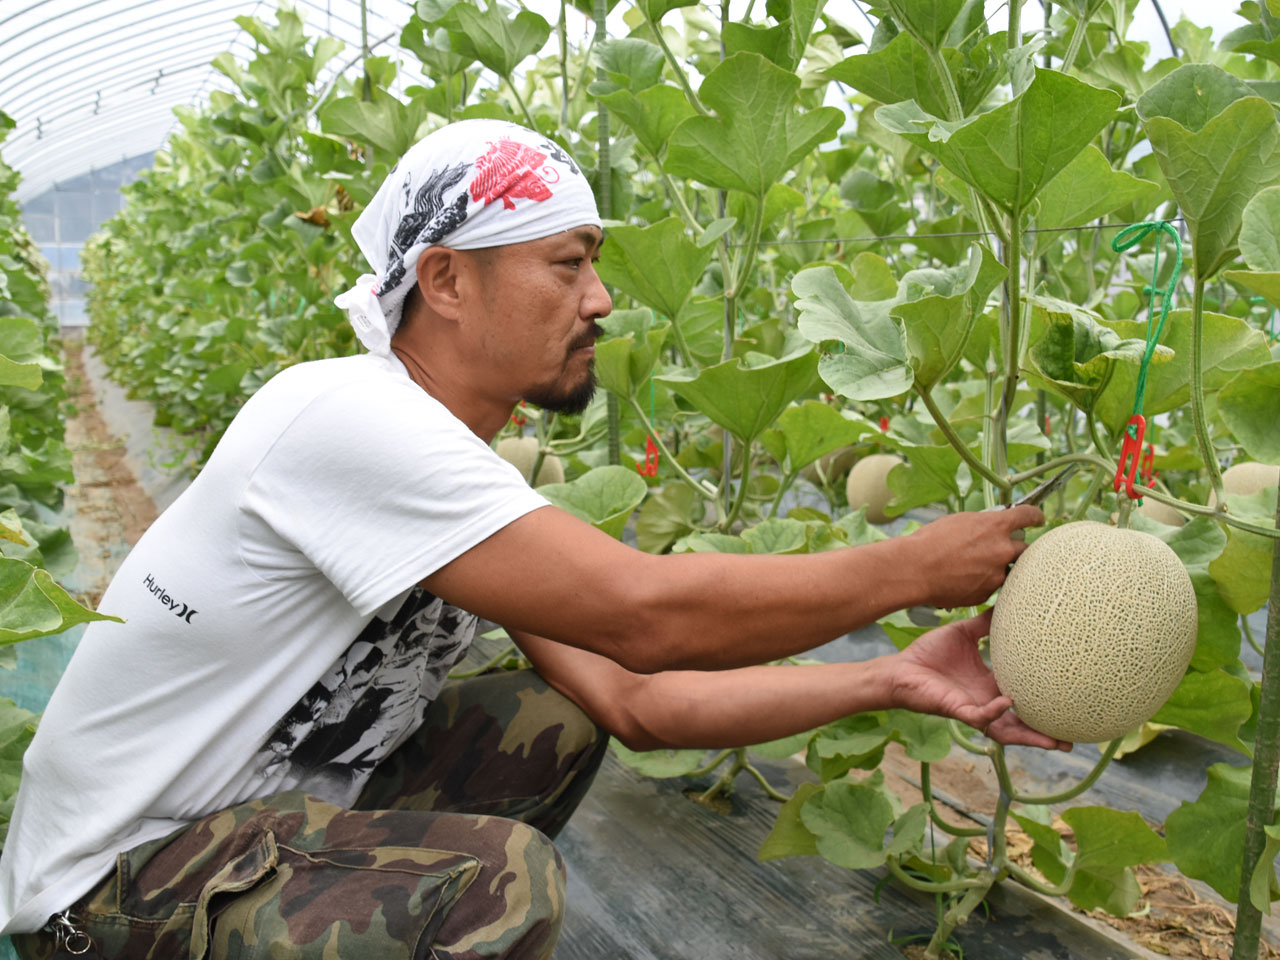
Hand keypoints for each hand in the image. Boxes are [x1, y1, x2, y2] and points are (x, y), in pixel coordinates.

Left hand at [886, 610, 1070, 751]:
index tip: (1070, 701)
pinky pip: (980, 716)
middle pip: (1023, 723)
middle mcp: (987, 701)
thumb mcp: (963, 634)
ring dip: (1030, 736)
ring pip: (1007, 730)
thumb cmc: (929, 654)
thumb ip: (984, 624)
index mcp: (991, 685)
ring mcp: (974, 708)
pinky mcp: (957, 710)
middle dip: (1047, 734)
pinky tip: (1007, 702)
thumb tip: (1005, 601)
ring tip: (1055, 741)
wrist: (900, 668)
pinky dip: (994, 711)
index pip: (1024, 697)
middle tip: (1074, 739)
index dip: (1044, 702)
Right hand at [904, 506, 1043, 608]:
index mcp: (996, 526)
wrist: (915, 569)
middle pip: (1026, 549)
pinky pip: (991, 586)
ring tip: (975, 567)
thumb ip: (982, 524)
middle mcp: (1003, 550)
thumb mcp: (959, 521)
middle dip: (1018, 549)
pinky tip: (961, 579)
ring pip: (1008, 571)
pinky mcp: (986, 593)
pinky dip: (981, 583)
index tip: (1038, 519)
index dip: (1035, 516)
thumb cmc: (930, 541)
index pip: (1027, 516)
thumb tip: (991, 526)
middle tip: (1004, 549)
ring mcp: (996, 574)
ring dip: (998, 568)